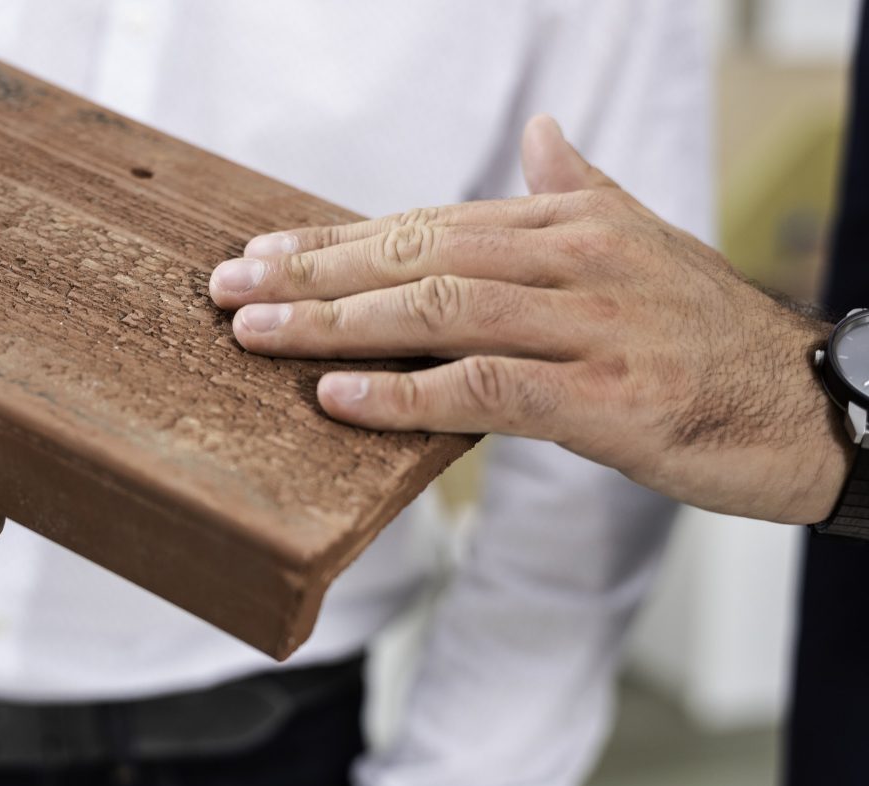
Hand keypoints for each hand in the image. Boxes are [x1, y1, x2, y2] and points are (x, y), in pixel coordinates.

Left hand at [208, 116, 849, 524]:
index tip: (260, 254)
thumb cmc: (708, 332)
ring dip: (335, 322)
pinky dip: (405, 392)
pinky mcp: (607, 396)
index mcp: (567, 223)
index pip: (426, 224)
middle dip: (311, 271)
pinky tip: (338, 397)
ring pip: (438, 310)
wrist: (807, 403)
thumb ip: (576, 191)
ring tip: (256, 333)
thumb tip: (537, 134)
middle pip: (415, 255)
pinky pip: (485, 388)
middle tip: (227, 287)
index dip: (336, 240)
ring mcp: (590, 324)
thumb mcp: (643, 242)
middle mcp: (573, 259)